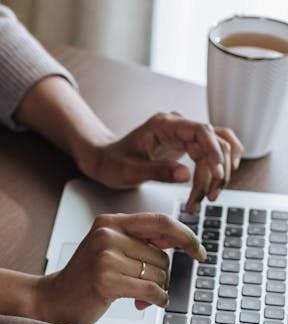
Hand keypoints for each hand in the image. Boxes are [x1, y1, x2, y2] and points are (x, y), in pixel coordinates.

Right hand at [33, 212, 205, 323]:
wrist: (51, 301)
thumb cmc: (83, 280)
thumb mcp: (109, 251)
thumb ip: (139, 242)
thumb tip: (178, 240)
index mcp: (110, 222)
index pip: (161, 222)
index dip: (186, 237)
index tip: (198, 252)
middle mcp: (107, 234)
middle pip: (161, 255)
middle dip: (161, 276)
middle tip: (147, 288)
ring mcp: (105, 256)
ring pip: (158, 273)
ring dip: (156, 290)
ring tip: (137, 296)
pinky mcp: (106, 280)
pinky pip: (151, 289)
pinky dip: (156, 300)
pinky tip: (146, 304)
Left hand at [81, 112, 243, 211]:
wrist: (105, 161)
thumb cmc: (113, 164)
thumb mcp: (129, 171)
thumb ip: (157, 172)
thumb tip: (186, 176)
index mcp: (165, 125)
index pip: (201, 131)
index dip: (213, 151)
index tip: (217, 174)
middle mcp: (178, 125)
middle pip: (213, 142)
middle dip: (215, 171)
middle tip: (207, 198)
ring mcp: (184, 134)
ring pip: (217, 148)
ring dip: (218, 173)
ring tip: (207, 198)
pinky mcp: (187, 145)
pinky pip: (212, 152)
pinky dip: (217, 167)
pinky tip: (219, 181)